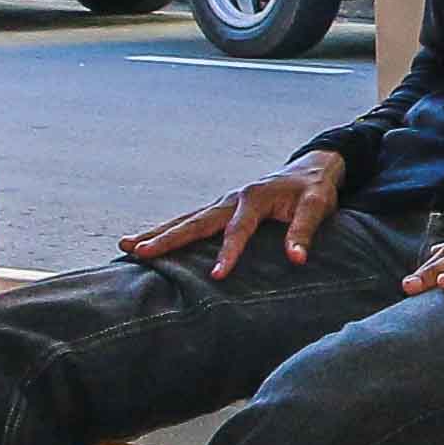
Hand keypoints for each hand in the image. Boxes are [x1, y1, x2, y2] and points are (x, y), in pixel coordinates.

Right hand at [125, 152, 343, 277]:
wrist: (310, 169)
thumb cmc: (314, 190)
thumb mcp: (317, 207)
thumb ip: (304, 231)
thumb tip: (297, 259)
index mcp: (254, 198)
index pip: (238, 230)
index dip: (228, 253)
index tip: (215, 276)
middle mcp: (232, 198)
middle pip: (195, 221)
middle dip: (167, 238)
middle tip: (139, 252)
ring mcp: (222, 203)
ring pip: (185, 220)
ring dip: (157, 233)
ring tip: (126, 246)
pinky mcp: (220, 209)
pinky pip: (190, 221)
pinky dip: (168, 231)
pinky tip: (148, 242)